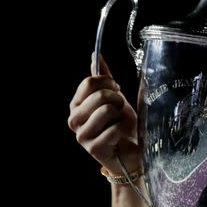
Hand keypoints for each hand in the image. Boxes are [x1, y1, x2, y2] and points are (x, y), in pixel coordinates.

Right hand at [68, 55, 140, 173]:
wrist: (132, 152)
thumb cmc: (123, 125)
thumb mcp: (115, 98)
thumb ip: (104, 78)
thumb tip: (95, 55)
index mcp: (76, 105)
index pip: (90, 81)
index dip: (109, 83)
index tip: (116, 90)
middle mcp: (74, 119)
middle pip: (100, 95)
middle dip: (118, 100)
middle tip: (119, 110)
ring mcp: (81, 135)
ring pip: (107, 110)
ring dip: (121, 116)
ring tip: (120, 124)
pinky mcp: (93, 149)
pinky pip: (114, 129)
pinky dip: (124, 131)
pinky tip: (122, 137)